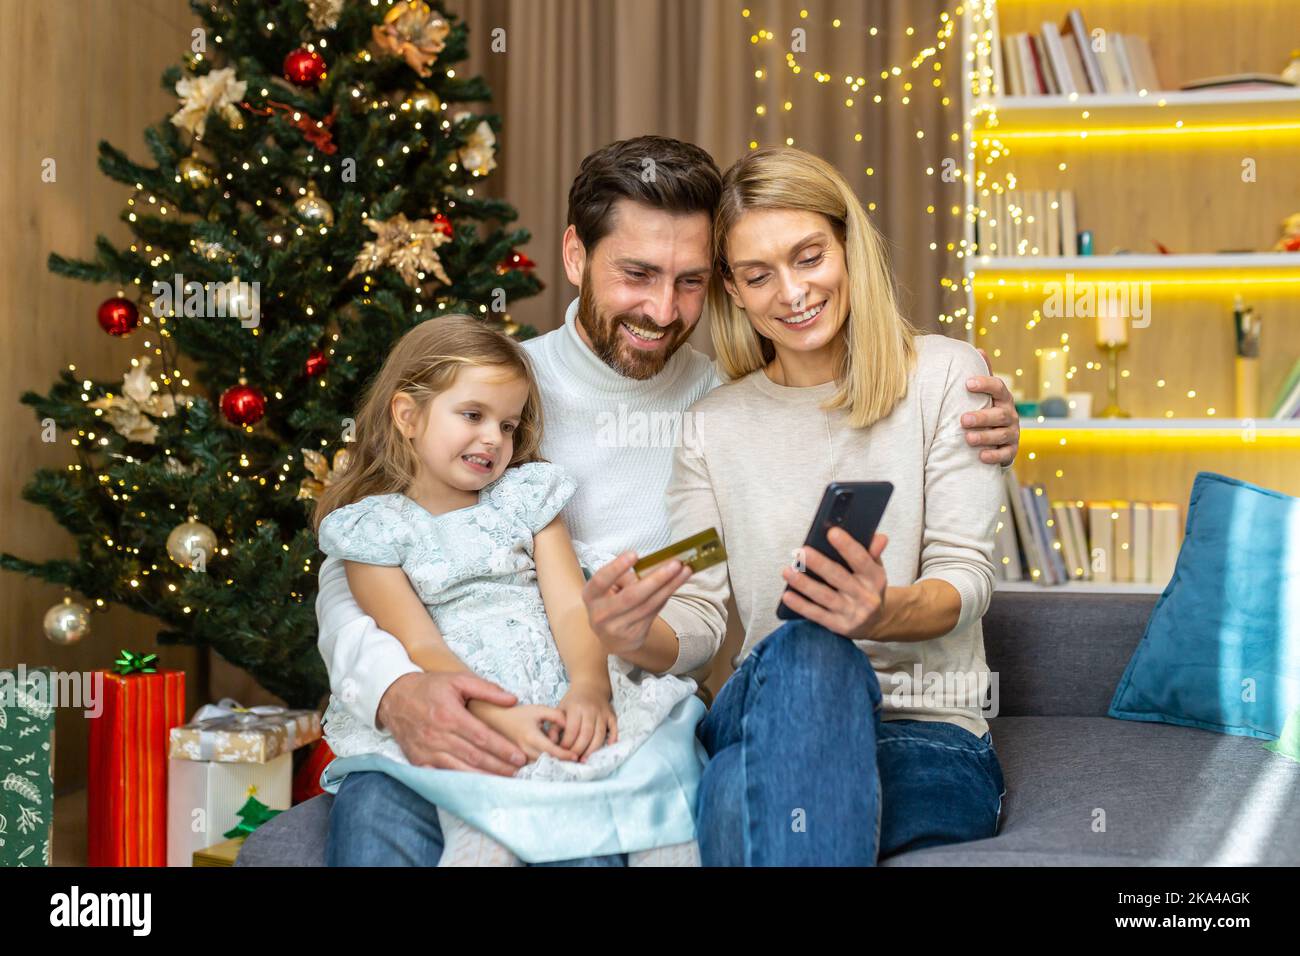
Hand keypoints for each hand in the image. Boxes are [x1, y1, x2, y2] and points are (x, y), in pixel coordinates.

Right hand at [375, 671, 526, 774]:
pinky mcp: (417, 761)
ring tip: (503, 782)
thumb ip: (486, 689)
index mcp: (450, 715)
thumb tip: (512, 699)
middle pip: (474, 756)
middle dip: (498, 766)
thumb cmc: (429, 687)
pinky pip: (441, 776)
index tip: (519, 757)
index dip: (502, 749)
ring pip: (459, 769)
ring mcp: (426, 751)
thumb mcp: (457, 679)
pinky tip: (474, 786)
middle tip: (518, 773)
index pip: (482, 737)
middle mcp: (438, 735)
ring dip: (483, 777)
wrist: (393, 696)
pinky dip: (458, 782)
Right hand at [472, 702, 580, 764]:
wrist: (496, 720)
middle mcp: (524, 750)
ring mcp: (519, 758)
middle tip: (575, 760)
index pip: (552, 751)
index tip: (576, 755)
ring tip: (563, 760)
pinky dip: (542, 765)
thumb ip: (556, 715)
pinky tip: (549, 759)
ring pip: (540, 766)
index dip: (566, 755)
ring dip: (552, 764)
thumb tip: (569, 726)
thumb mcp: (539, 709)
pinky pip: (532, 767)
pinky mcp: (516, 762)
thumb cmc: (519, 714)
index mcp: (531, 737)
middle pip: (548, 762)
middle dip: (561, 762)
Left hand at [556, 682, 618, 760]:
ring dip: (592, 750)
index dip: (567, 744)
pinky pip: (614, 729)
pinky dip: (612, 739)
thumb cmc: (573, 701)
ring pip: (600, 735)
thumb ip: (554, 726)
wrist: (590, 686)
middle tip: (573, 759)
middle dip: (579, 749)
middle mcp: (590, 710)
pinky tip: (606, 748)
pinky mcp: (611, 715)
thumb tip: (551, 743)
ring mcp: (602, 713)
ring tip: (584, 759)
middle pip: (586, 734)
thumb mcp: (560, 708)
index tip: (562, 752)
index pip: (572, 730)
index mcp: (576, 708)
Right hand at [582, 552, 691, 657]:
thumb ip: (625, 577)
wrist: (610, 638)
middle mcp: (601, 614)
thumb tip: (656, 564)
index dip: (617, 567)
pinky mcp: (634, 636)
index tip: (635, 554)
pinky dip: (666, 595)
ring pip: (649, 605)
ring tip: (685, 571)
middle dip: (657, 579)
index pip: (601, 581)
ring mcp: (617, 628)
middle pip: (632, 596)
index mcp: (591, 596)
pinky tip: (677, 583)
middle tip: (675, 564)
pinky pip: (654, 612)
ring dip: (670, 586)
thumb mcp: (608, 589)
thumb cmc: (610, 602)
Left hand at [780, 528, 888, 640]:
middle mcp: (866, 597)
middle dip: (820, 564)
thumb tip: (879, 537)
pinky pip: (817, 615)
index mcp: (876, 578)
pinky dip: (801, 606)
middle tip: (802, 552)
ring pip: (825, 596)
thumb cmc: (868, 587)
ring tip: (788, 571)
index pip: (862, 560)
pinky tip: (787, 595)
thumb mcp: (875, 569)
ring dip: (805, 584)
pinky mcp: (840, 626)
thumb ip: (873, 552)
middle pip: (839, 578)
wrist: (875, 622)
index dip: (848, 547)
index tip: (832, 532)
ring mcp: (853, 613)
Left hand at [961, 347, 1020, 465]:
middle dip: (982, 417)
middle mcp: (1010, 415)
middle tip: (963, 419)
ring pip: (1002, 435)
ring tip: (967, 438)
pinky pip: (1005, 454)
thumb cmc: (988, 409)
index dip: (985, 384)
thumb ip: (984, 375)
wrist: (1001, 438)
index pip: (999, 388)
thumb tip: (978, 349)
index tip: (967, 383)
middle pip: (999, 415)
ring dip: (985, 437)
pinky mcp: (1011, 451)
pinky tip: (981, 456)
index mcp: (1003, 399)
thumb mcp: (987, 394)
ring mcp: (1012, 434)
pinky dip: (994, 456)